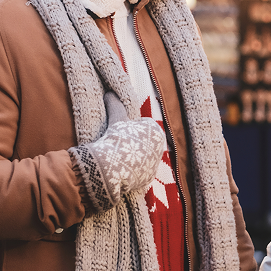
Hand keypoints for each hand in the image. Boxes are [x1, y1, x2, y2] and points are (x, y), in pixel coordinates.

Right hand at [69, 93, 164, 211]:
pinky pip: (140, 171)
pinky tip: (121, 168)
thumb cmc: (117, 138)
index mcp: (156, 131)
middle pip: (143, 142)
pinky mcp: (149, 178)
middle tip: (118, 144)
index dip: (128, 128)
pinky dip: (132, 170)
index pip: (142, 125)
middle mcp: (160, 148)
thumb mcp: (116, 119)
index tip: (120, 132)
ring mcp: (155, 164)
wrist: (112, 166)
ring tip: (118, 156)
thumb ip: (115, 104)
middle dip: (133, 142)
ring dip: (132, 156)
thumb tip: (109, 93)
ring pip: (142, 156)